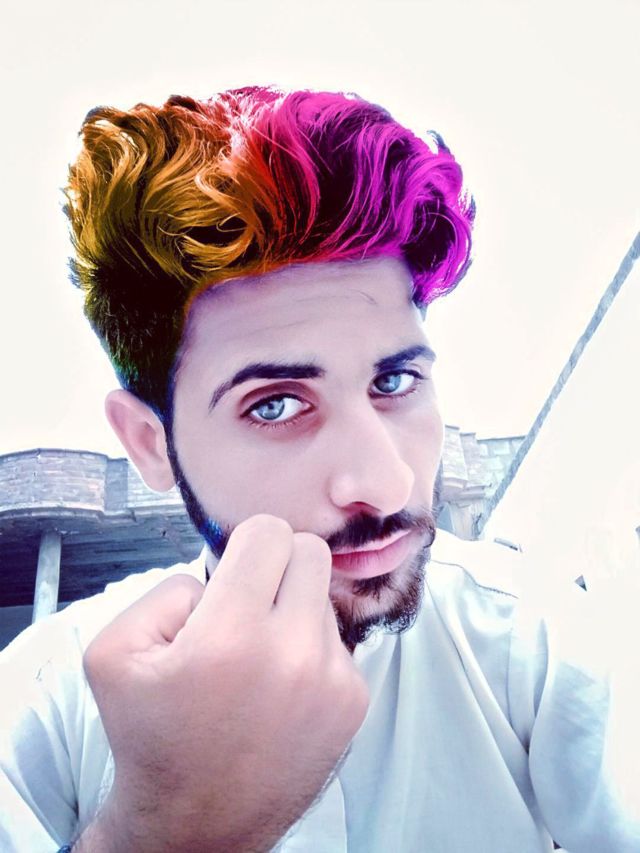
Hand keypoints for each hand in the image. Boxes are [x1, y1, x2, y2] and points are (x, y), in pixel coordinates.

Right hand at [78, 514, 369, 851]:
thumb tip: (222, 571)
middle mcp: (293, 654)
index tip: (234, 569)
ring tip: (257, 657)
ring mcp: (332, 679)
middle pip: (310, 551)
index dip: (245, 543)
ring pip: (323, 596)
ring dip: (293, 611)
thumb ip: (164, 588)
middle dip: (277, 565)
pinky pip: (337, 639)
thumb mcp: (114, 652)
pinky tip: (279, 685)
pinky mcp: (353, 700)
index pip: (270, 530)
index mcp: (230, 636)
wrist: (195, 822)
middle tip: (249, 600)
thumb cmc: (150, 735)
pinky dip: (310, 649)